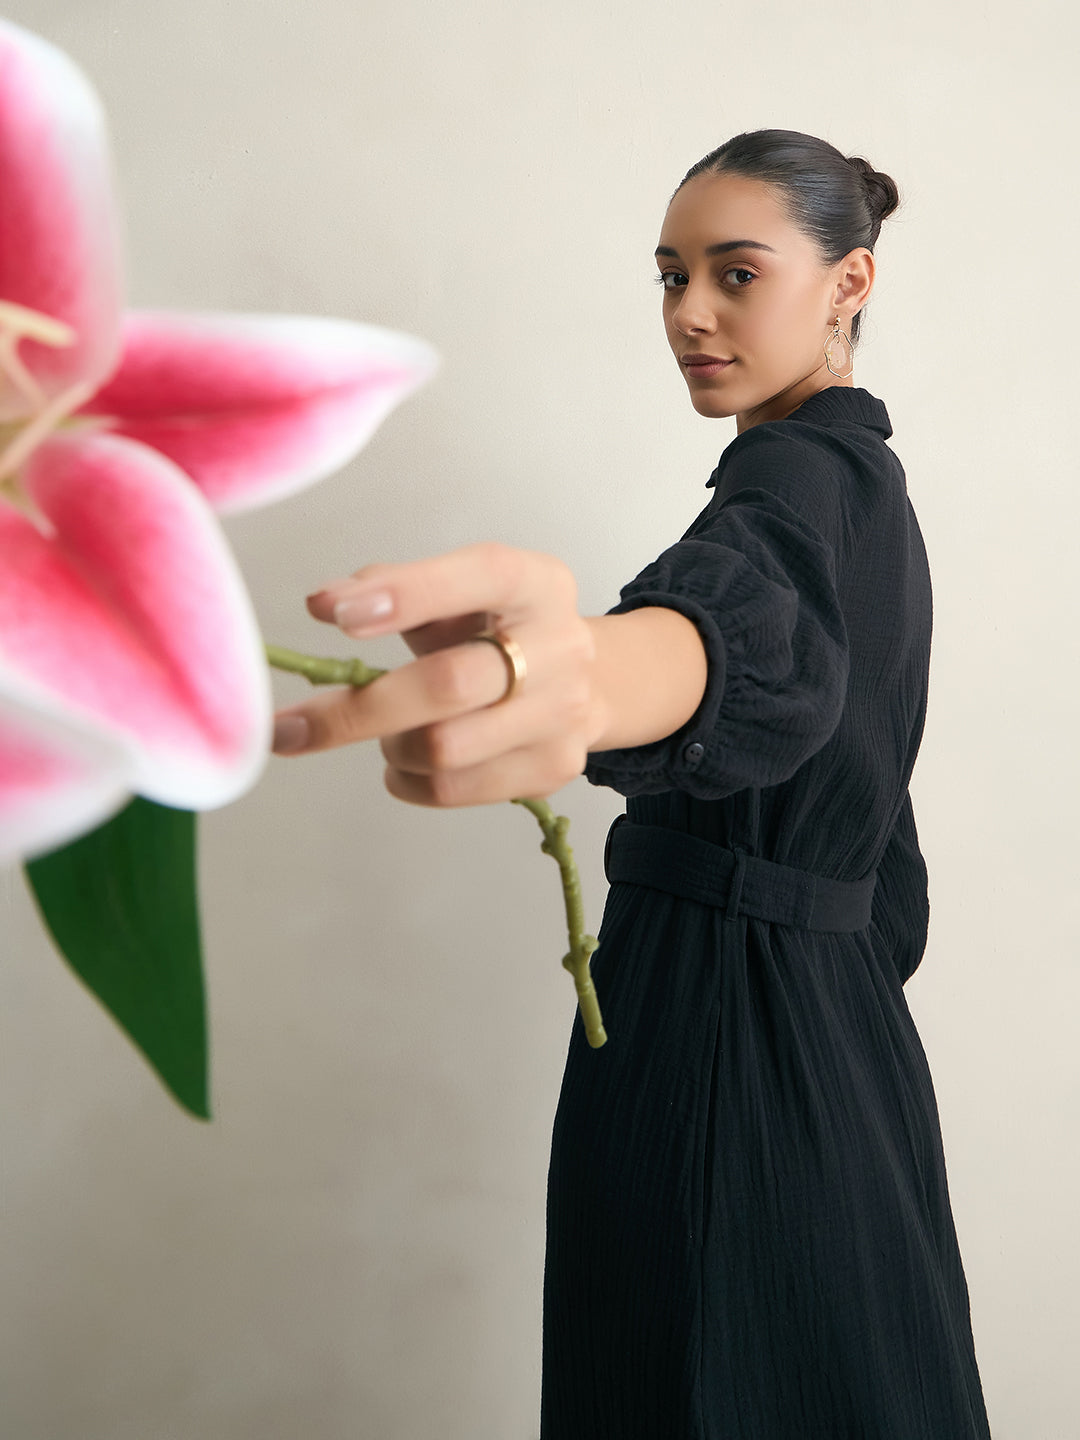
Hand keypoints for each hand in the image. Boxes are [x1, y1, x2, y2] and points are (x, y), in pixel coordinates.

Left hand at [271, 542, 602, 806]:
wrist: (579, 682)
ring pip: (443, 750)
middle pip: (447, 686)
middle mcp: (559, 646)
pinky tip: (409, 762)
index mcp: (534, 583)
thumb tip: (324, 604)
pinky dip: (408, 781)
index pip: (476, 579)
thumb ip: (394, 588)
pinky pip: (452, 790)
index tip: (333, 614)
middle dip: (358, 710)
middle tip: (290, 728)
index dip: (403, 596)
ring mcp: (561, 713)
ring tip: (390, 732)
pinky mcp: (551, 768)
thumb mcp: (457, 592)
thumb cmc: (495, 630)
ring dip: (392, 747)